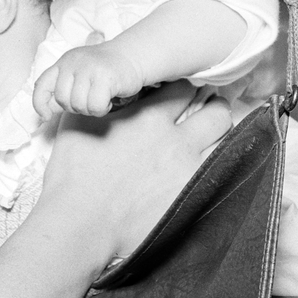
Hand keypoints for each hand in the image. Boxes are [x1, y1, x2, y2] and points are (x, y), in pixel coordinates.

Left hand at [33, 41, 146, 118]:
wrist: (132, 56)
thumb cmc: (103, 71)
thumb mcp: (78, 75)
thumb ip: (62, 91)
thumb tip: (45, 112)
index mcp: (63, 62)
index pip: (42, 85)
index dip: (39, 104)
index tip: (46, 116)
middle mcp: (73, 62)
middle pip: (63, 100)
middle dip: (75, 107)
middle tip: (89, 99)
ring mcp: (88, 68)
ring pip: (79, 105)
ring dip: (91, 109)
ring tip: (100, 97)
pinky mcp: (104, 76)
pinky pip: (95, 106)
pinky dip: (102, 108)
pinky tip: (108, 99)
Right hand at [42, 81, 230, 261]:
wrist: (80, 222)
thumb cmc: (72, 176)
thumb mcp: (75, 124)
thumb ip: (94, 98)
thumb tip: (97, 75)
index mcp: (147, 117)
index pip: (181, 89)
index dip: (182, 89)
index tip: (180, 95)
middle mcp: (175, 139)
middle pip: (215, 112)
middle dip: (214, 107)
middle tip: (209, 111)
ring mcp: (187, 169)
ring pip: (225, 141)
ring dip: (220, 136)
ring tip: (211, 138)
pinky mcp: (191, 195)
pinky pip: (220, 172)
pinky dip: (217, 165)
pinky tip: (207, 167)